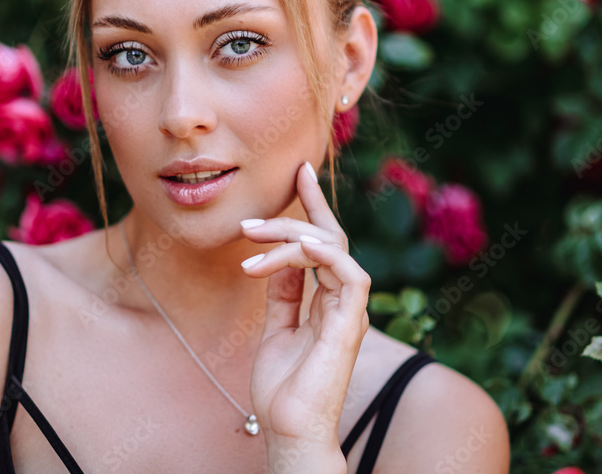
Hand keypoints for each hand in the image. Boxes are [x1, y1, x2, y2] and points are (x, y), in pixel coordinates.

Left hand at [239, 160, 370, 459]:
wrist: (288, 428)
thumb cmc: (282, 387)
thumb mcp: (275, 329)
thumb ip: (282, 295)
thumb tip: (276, 262)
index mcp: (326, 300)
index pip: (323, 242)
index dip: (312, 206)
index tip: (298, 173)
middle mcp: (342, 300)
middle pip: (330, 238)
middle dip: (303, 209)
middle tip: (267, 202)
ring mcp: (349, 310)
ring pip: (333, 249)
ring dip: (290, 237)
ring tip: (251, 239)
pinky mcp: (350, 323)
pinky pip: (348, 273)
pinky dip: (321, 254)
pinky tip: (287, 252)